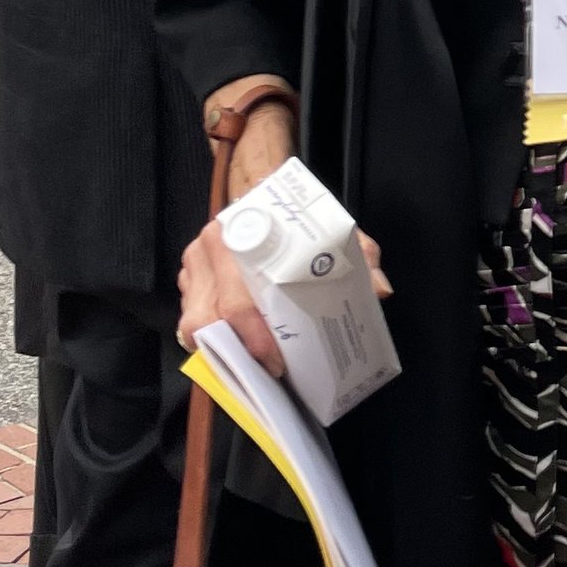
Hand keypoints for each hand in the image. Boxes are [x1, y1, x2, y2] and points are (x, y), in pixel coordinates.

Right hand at [175, 97, 389, 377]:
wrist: (260, 195)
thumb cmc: (295, 221)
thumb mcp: (331, 230)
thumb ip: (358, 255)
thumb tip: (379, 290)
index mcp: (242, 234)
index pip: (238, 299)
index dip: (254, 337)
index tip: (277, 360)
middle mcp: (209, 248)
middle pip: (208, 318)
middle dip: (237, 353)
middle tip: (270, 371)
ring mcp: (193, 266)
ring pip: (193, 324)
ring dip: (221, 352)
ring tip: (253, 367)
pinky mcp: (188, 282)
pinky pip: (190, 322)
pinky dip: (212, 344)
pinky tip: (236, 353)